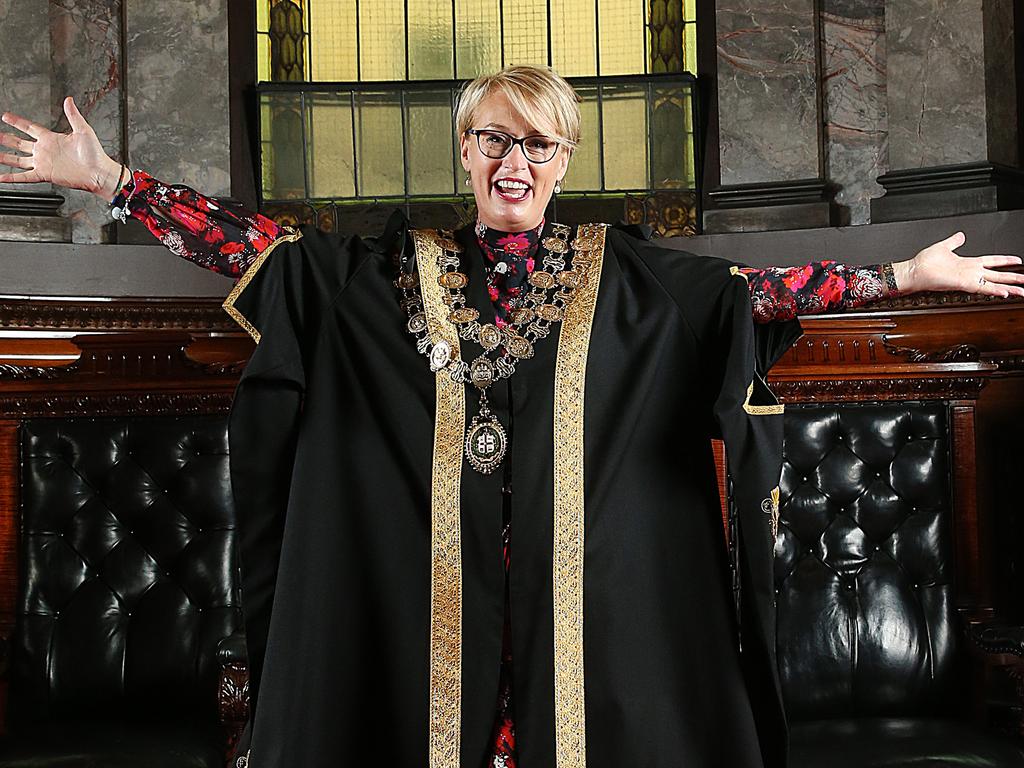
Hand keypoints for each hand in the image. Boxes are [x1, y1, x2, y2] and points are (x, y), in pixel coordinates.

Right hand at [0, 96, 123, 198]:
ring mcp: (43, 163)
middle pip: (19, 143)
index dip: (17, 122)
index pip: (29, 127)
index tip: (6, 116)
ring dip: (5, 157)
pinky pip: (25, 177)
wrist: (99, 173)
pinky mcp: (45, 174)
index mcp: (51, 138)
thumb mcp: (84, 130)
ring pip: (18, 160)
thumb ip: (73, 115)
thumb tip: (69, 100)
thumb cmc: (95, 154)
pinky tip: (2, 178)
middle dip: (6, 139)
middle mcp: (45, 150)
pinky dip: (12, 178)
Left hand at [893, 231, 1023, 298]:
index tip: (1017, 261)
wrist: (914, 271)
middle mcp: (969, 271)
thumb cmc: (924, 262)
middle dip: (1013, 278)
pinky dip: (993, 290)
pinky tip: (1004, 293)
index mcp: (967, 263)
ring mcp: (967, 278)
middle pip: (997, 275)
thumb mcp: (943, 247)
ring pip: (993, 283)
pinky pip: (981, 287)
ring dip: (1009, 287)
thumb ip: (954, 241)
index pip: (991, 261)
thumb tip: (960, 235)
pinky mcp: (962, 284)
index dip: (1004, 261)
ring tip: (1022, 291)